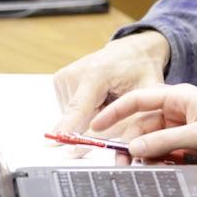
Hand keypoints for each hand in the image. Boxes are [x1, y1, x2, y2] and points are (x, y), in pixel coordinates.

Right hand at [52, 31, 170, 134]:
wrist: (131, 50)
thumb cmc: (140, 71)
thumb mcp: (143, 97)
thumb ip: (126, 122)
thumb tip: (106, 146)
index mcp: (96, 74)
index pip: (78, 108)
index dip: (67, 128)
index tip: (52, 143)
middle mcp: (75, 73)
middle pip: (78, 119)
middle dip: (96, 124)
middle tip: (114, 104)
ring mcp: (64, 76)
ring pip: (74, 117)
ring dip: (92, 116)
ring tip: (106, 97)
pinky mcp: (60, 80)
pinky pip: (71, 110)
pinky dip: (85, 109)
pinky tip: (97, 95)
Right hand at [90, 84, 196, 165]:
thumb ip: (165, 142)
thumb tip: (135, 146)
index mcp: (180, 97)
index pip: (139, 99)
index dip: (116, 111)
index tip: (97, 124)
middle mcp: (178, 113)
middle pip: (142, 126)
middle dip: (129, 142)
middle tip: (120, 160)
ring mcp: (182, 132)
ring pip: (151, 144)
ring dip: (144, 155)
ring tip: (139, 167)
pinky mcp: (188, 149)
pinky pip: (164, 156)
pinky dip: (157, 163)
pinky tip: (156, 170)